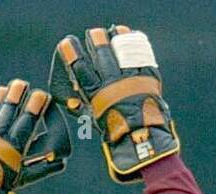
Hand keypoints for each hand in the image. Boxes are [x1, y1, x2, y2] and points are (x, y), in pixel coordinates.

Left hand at [0, 80, 68, 193]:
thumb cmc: (5, 184)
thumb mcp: (25, 177)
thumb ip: (43, 168)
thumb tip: (62, 162)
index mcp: (14, 147)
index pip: (27, 120)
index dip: (35, 106)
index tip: (42, 95)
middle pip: (9, 109)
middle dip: (17, 94)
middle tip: (23, 84)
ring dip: (0, 95)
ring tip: (7, 88)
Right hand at [50, 25, 176, 182]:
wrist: (144, 140)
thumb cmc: (117, 133)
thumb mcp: (96, 118)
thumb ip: (85, 104)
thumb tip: (72, 98)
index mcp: (97, 94)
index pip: (80, 66)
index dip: (72, 52)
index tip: (68, 44)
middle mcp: (113, 83)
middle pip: (101, 51)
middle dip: (96, 40)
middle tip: (94, 35)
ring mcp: (131, 79)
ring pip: (120, 49)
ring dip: (115, 37)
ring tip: (113, 32)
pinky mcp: (147, 78)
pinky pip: (139, 55)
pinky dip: (134, 44)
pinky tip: (129, 38)